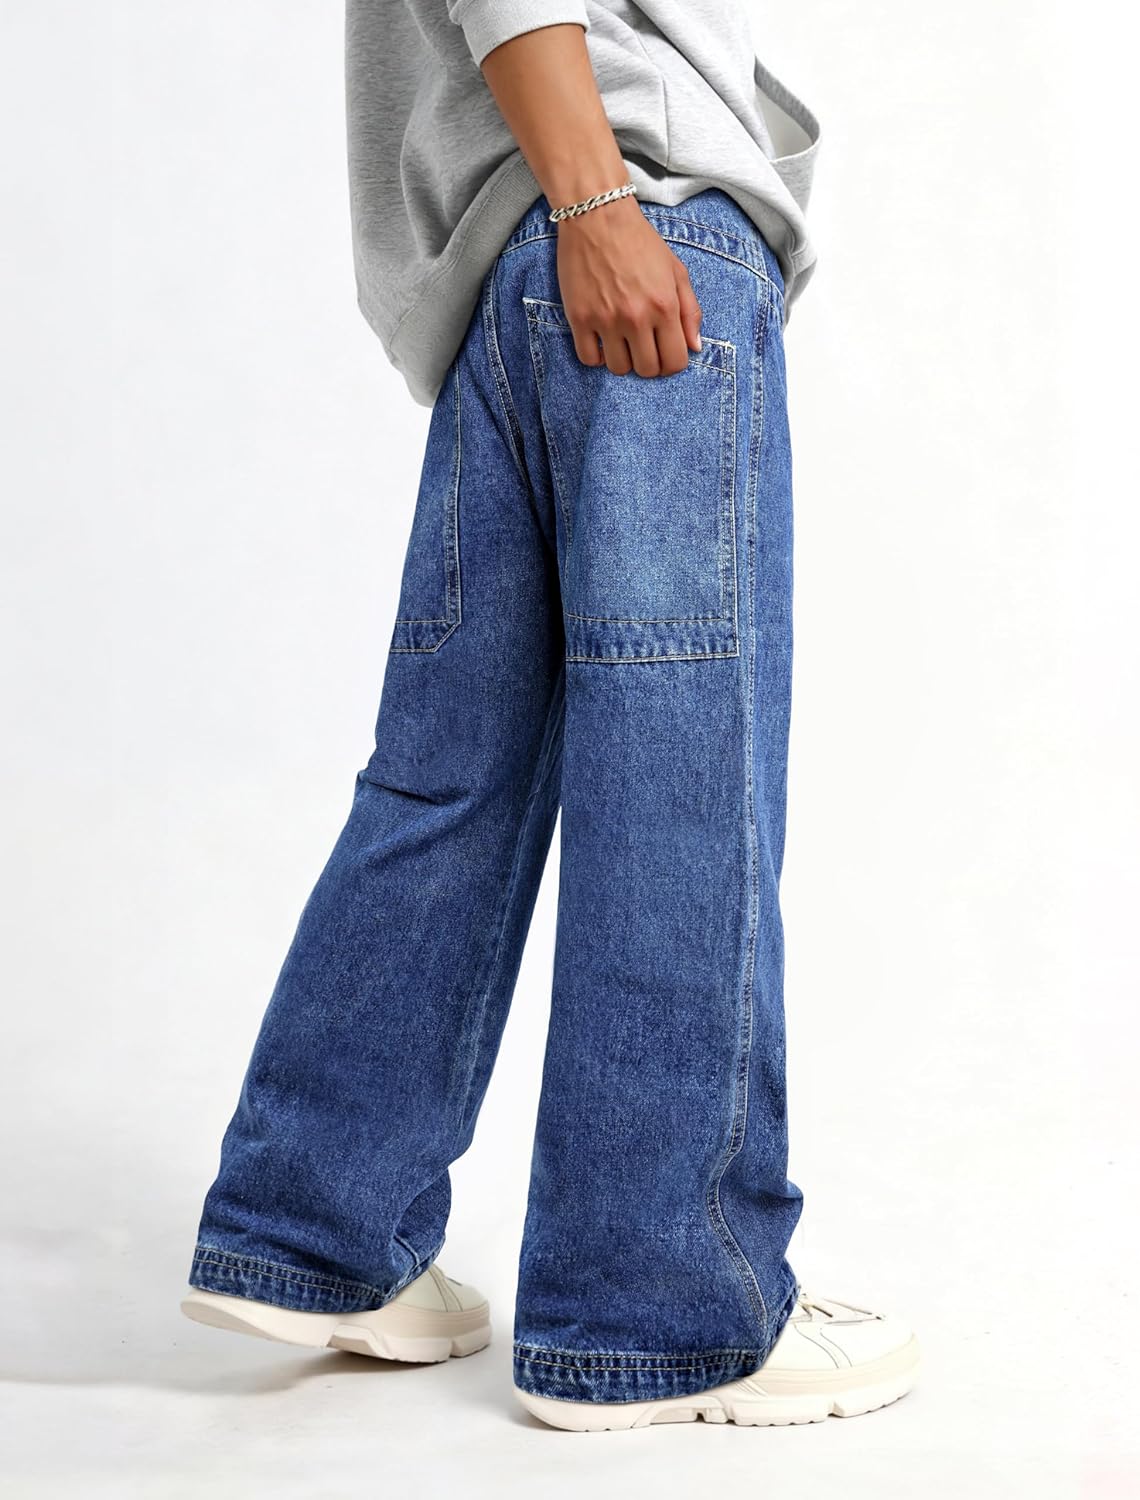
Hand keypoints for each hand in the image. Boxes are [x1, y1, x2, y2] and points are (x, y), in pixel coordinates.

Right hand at [555, 196, 702, 376]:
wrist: (598, 216)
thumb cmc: (640, 241)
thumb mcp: (676, 270)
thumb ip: (690, 311)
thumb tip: (695, 347)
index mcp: (664, 306)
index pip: (675, 362)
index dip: (672, 364)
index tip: (664, 352)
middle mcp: (636, 317)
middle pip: (647, 370)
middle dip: (649, 363)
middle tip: (643, 346)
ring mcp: (606, 319)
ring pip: (619, 368)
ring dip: (623, 360)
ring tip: (622, 341)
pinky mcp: (579, 318)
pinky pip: (589, 359)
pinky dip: (596, 356)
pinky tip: (601, 341)